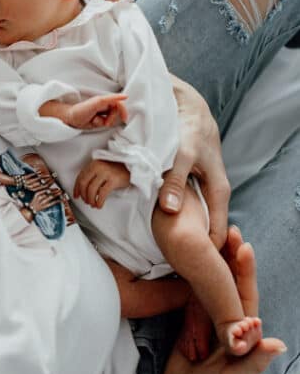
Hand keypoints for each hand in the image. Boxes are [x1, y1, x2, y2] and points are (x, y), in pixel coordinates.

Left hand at [68, 93, 127, 129]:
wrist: (71, 118)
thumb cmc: (82, 109)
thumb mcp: (98, 102)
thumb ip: (112, 98)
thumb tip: (126, 96)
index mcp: (105, 100)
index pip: (119, 104)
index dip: (123, 111)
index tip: (124, 119)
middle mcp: (104, 106)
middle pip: (116, 113)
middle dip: (111, 119)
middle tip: (104, 122)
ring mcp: (101, 113)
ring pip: (111, 119)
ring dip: (104, 122)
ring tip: (95, 120)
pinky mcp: (98, 120)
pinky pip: (105, 124)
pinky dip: (100, 124)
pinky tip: (93, 122)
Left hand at [74, 159, 130, 207]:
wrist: (132, 167)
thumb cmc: (117, 169)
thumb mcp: (102, 169)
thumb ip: (93, 175)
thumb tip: (82, 190)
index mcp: (93, 164)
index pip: (80, 177)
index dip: (76, 189)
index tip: (76, 196)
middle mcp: (98, 167)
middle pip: (84, 184)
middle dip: (84, 195)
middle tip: (86, 201)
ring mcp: (106, 173)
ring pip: (91, 190)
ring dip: (90, 200)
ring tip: (93, 204)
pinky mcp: (113, 180)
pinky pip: (102, 193)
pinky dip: (99, 201)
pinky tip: (99, 205)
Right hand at [159, 227, 285, 373]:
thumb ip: (255, 363)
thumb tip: (278, 343)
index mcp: (245, 330)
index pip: (246, 294)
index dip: (245, 270)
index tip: (243, 246)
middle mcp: (230, 318)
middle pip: (231, 281)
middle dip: (231, 255)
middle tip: (227, 228)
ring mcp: (211, 315)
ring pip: (213, 282)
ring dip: (214, 258)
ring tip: (209, 233)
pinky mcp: (192, 316)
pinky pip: (195, 290)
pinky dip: (196, 271)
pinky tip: (191, 253)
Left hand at [160, 75, 230, 248]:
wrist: (187, 106)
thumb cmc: (188, 129)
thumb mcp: (182, 154)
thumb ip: (175, 181)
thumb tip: (170, 210)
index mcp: (218, 193)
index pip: (216, 236)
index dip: (204, 254)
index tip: (185, 266)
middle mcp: (213, 195)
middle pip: (205, 231)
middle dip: (190, 247)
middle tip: (168, 262)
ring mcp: (201, 190)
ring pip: (192, 219)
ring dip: (178, 231)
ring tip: (159, 247)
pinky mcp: (188, 183)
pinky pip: (181, 207)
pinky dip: (170, 215)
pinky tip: (154, 223)